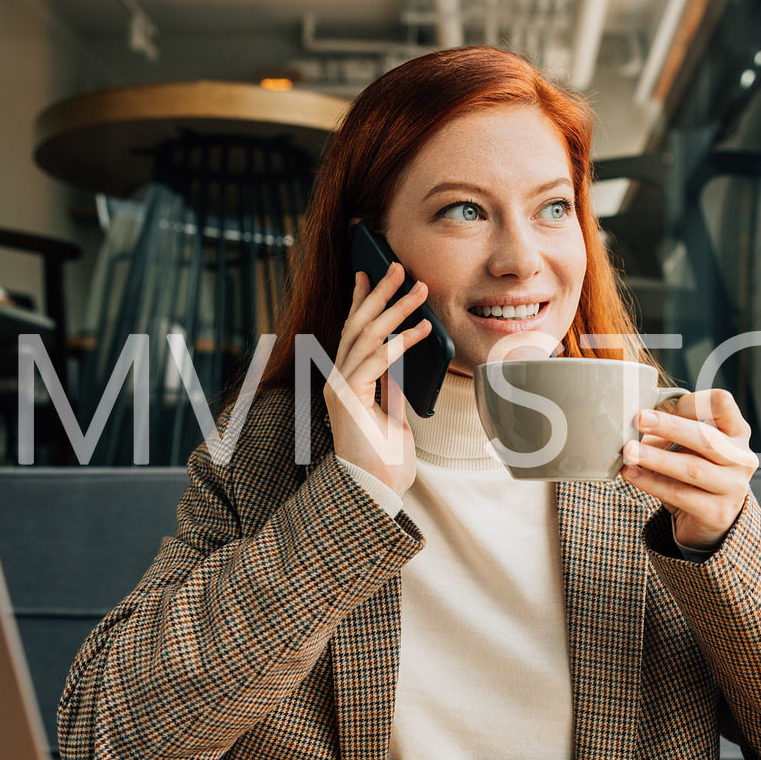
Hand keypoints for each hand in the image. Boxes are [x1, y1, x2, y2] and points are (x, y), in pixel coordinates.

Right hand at [326, 263, 433, 495]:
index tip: (370, 274)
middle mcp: (338, 380)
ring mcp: (341, 388)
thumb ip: (391, 387)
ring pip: (366, 336)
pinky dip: (401, 342)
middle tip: (397, 266)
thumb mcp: (393, 415)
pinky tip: (422, 330)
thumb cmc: (386, 460)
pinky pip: (377, 360)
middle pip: (356, 325)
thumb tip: (403, 360)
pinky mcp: (349, 398)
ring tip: (418, 289)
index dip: (360, 301)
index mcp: (347, 382)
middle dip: (378, 293)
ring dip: (396, 309)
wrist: (376, 492)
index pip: (352, 332)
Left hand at [620, 389, 758, 550]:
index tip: (669, 405)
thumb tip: (637, 421)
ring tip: (629, 451)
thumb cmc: (699, 471)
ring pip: (692, 468)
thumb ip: (674, 430)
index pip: (723, 404)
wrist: (713, 519)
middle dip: (670, 427)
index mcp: (737, 432)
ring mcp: (732, 487)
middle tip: (640, 420)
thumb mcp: (693, 445)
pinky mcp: (715, 513)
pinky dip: (651, 483)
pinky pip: (678, 494)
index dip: (694, 401)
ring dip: (656, 457)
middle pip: (706, 438)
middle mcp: (741, 458)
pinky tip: (632, 473)